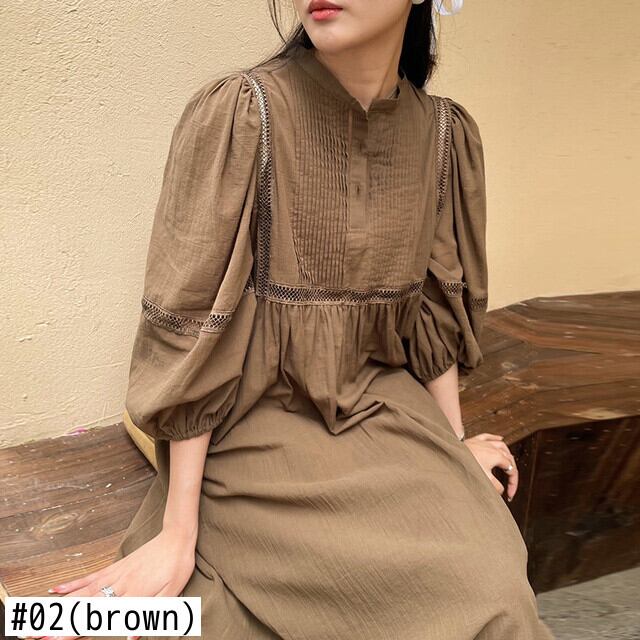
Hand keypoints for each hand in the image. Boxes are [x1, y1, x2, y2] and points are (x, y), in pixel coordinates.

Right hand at [27, 528, 196, 639]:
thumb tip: (132, 637)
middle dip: (61, 623)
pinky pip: (90, 576)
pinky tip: (56, 591)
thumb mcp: (173, 592)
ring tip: (40, 618)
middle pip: (86, 607)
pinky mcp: (115, 566)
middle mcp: (120, 585)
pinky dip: (72, 585)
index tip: (58, 638)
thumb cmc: (178, 565)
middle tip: (39, 635)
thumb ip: (153, 614)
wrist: (178, 536)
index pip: (102, 616)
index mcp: (134, 594)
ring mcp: (115, 574)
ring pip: (83, 593)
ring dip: (60, 606)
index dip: (79, 629)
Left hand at [463, 433, 518, 501]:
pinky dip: (495, 438)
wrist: (450, 455)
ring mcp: (483, 443)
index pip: (512, 470)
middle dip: (511, 471)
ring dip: (507, 454)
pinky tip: (499, 438)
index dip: (513, 484)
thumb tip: (500, 490)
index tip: (509, 494)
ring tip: (509, 461)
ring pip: (501, 445)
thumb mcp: (485, 479)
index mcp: (497, 456)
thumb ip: (496, 486)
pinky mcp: (474, 440)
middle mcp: (492, 448)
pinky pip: (488, 437)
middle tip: (510, 483)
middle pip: (509, 458)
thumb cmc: (465, 465)